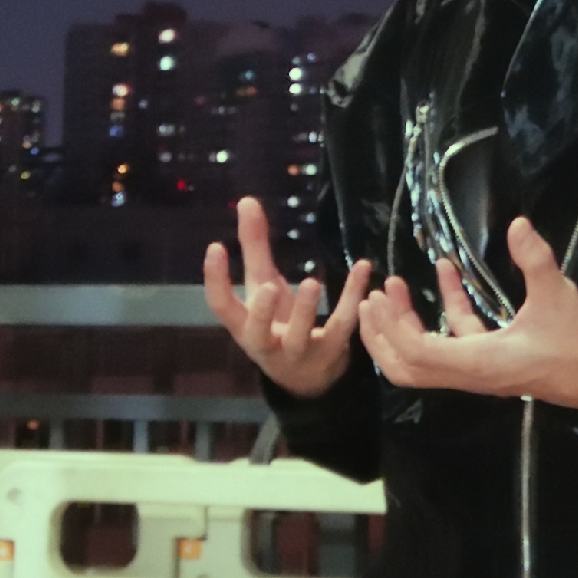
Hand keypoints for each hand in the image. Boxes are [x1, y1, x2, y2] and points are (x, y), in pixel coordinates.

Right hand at [203, 196, 370, 397]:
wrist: (307, 376)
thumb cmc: (277, 322)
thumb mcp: (263, 286)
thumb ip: (255, 246)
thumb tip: (247, 201)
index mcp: (244, 326)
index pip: (221, 307)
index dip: (215, 279)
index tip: (215, 247)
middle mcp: (267, 343)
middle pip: (259, 332)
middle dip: (262, 312)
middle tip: (269, 287)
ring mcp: (299, 351)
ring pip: (301, 336)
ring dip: (306, 310)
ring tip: (312, 281)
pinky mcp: (332, 350)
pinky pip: (343, 325)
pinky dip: (352, 297)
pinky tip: (362, 269)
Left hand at [357, 216, 577, 408]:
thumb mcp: (557, 296)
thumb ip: (535, 260)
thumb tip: (518, 224)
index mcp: (479, 362)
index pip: (418, 353)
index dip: (394, 327)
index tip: (381, 297)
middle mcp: (470, 372)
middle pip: (407, 368)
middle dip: (382, 337)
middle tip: (371, 300)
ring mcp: (478, 368)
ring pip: (425, 357)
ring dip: (405, 325)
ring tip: (394, 287)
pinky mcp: (490, 359)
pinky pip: (455, 339)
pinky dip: (444, 310)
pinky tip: (446, 271)